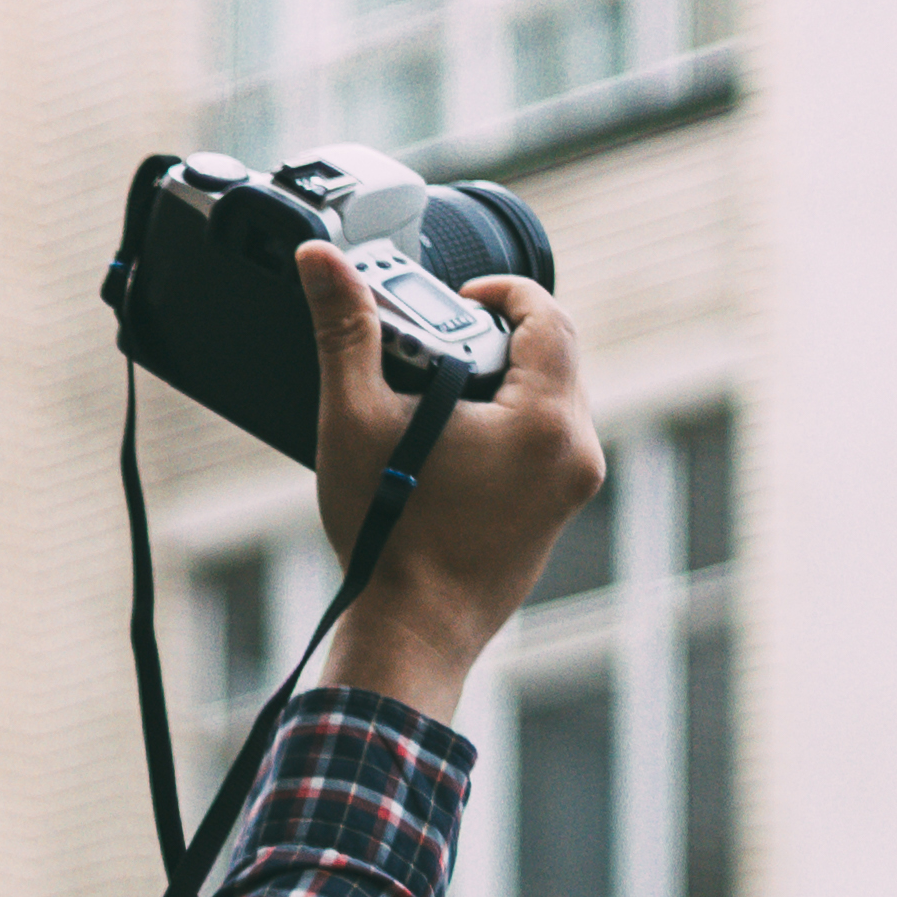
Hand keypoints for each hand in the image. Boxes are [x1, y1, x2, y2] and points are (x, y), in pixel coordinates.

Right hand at [295, 246, 601, 723]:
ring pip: (549, 400)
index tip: (454, 298)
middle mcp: (575, 449)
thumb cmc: (390, 540)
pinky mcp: (558, 513)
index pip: (546, 316)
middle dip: (491, 340)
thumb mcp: (357, 420)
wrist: (411, 636)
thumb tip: (321, 260)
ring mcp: (572, 486)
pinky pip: (544, 443)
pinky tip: (449, 449)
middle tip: (431, 350)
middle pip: (551, 356)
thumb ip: (344, 330)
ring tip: (433, 403)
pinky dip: (506, 428)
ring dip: (498, 384)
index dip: (499, 293)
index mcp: (545, 418)